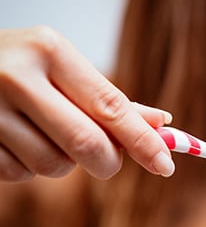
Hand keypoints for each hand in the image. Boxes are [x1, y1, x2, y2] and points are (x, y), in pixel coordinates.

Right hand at [0, 26, 174, 180]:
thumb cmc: (17, 63)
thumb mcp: (62, 66)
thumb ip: (107, 98)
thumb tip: (160, 122)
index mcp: (50, 51)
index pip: (110, 106)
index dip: (143, 141)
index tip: (166, 164)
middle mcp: (17, 77)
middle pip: (86, 144)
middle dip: (108, 161)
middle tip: (109, 159)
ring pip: (54, 165)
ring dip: (63, 162)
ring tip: (46, 132)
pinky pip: (20, 175)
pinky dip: (30, 166)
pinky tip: (18, 139)